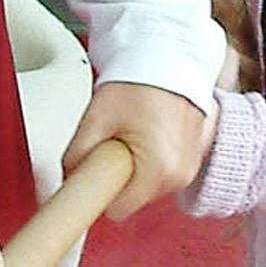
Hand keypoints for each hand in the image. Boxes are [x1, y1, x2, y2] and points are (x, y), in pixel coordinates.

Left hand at [62, 80, 213, 218]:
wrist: (170, 55)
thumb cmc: (138, 81)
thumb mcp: (95, 119)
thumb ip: (76, 156)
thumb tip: (68, 178)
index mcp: (158, 170)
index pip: (117, 211)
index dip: (100, 192)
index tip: (94, 174)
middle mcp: (180, 175)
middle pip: (133, 198)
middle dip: (119, 176)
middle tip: (115, 140)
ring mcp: (192, 167)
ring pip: (149, 186)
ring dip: (138, 166)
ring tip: (135, 131)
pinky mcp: (197, 157)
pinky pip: (165, 171)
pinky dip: (154, 157)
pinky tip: (149, 131)